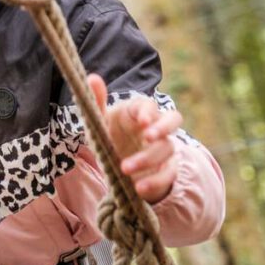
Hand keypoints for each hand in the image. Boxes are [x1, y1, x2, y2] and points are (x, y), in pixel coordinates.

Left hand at [88, 74, 181, 203]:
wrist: (116, 165)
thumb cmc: (108, 135)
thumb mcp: (99, 121)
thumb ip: (96, 101)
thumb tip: (92, 77)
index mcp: (138, 111)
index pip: (149, 104)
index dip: (148, 111)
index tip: (142, 121)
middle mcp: (155, 127)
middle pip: (172, 119)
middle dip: (163, 127)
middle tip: (148, 137)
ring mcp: (164, 148)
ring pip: (167, 149)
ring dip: (147, 159)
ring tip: (124, 168)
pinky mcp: (167, 169)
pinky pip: (168, 174)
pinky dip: (155, 181)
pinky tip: (139, 188)